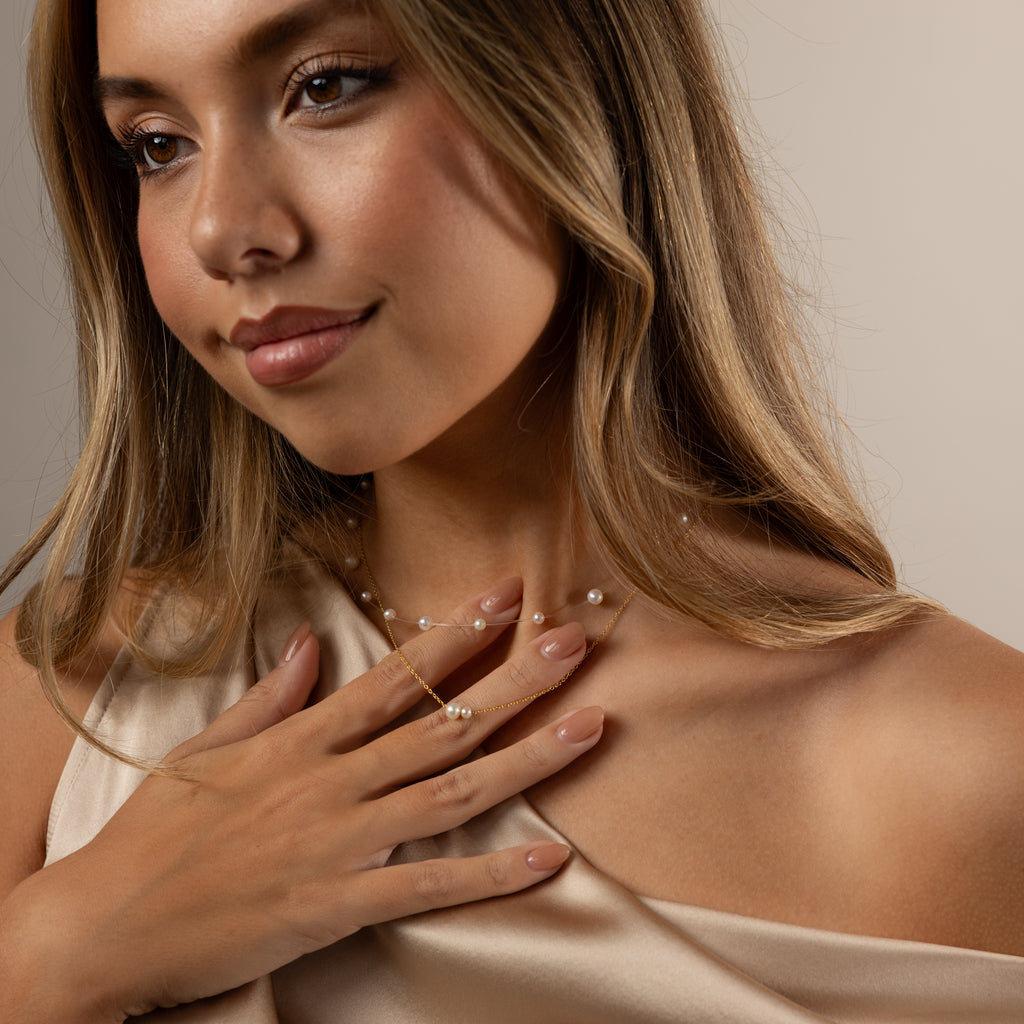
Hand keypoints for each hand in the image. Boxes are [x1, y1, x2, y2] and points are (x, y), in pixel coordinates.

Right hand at [3, 578, 601, 1021]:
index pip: (394, 676)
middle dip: (514, 679)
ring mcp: (340, 843)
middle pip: (440, 723)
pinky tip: (549, 858)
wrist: (104, 927)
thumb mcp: (208, 749)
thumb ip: (268, 697)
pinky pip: (430, 887)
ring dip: (527, 759)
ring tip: (588, 726)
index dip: (455, 635)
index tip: (505, 596)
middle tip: (574, 641)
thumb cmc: (154, 835)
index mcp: (299, 741)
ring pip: (452, 792)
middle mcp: (330, 783)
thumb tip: (305, 644)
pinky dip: (493, 875)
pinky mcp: (338, 905)